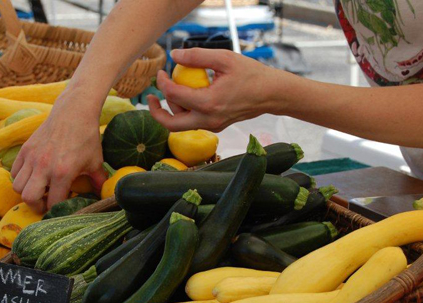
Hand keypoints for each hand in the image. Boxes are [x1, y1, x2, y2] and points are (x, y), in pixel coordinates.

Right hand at [11, 95, 106, 212]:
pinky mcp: (25, 149)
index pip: (53, 203)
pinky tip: (33, 175)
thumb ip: (99, 182)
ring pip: (17, 186)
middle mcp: (44, 167)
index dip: (56, 210)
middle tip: (46, 202)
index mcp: (62, 172)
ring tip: (39, 188)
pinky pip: (14, 172)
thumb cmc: (86, 138)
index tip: (60, 208)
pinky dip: (21, 178)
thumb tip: (104, 195)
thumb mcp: (96, 162)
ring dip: (27, 191)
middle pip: (28, 198)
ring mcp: (32, 158)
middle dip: (37, 206)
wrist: (74, 112)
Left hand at [148, 48, 287, 131]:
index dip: (161, 82)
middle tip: (150, 97)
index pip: (173, 95)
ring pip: (181, 125)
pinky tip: (188, 96)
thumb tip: (174, 55)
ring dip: (172, 109)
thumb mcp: (224, 58)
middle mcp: (208, 119)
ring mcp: (212, 126)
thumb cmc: (251, 74)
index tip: (161, 71)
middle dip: (156, 112)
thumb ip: (197, 56)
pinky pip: (193, 122)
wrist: (271, 94)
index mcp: (208, 103)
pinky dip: (185, 111)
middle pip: (171, 124)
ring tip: (174, 89)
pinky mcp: (216, 127)